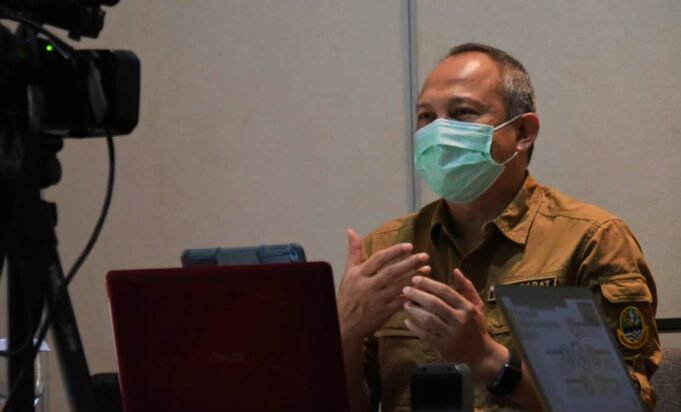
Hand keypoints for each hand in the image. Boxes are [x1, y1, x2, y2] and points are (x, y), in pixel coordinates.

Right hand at [337, 228, 429, 342]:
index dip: (395, 251)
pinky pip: (401, 303)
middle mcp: (368, 286)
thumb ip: (353, 251)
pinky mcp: (384, 312)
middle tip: (425, 256)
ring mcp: (377, 300)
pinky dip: (412, 296)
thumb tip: (350, 230)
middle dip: (409, 263)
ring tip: (427, 269)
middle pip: (392, 272)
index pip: (379, 259)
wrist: (345, 324)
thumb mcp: (348, 272)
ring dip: (414, 278)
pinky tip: (423, 290)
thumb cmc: (347, 296)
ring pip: (399, 287)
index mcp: (359, 274)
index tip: (410, 246)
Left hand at [402, 268, 507, 381]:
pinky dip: (414, 327)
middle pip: (435, 304)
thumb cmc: (477, 325)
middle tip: (406, 290)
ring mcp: (451, 335)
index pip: (445, 291)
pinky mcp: (444, 347)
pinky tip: (407, 320)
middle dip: (418, 295)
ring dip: (414, 310)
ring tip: (406, 304)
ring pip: (428, 319)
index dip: (428, 283)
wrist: (481, 354)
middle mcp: (460, 320)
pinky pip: (425, 335)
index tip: (415, 278)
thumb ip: (466, 287)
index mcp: (467, 308)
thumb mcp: (477, 304)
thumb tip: (455, 270)